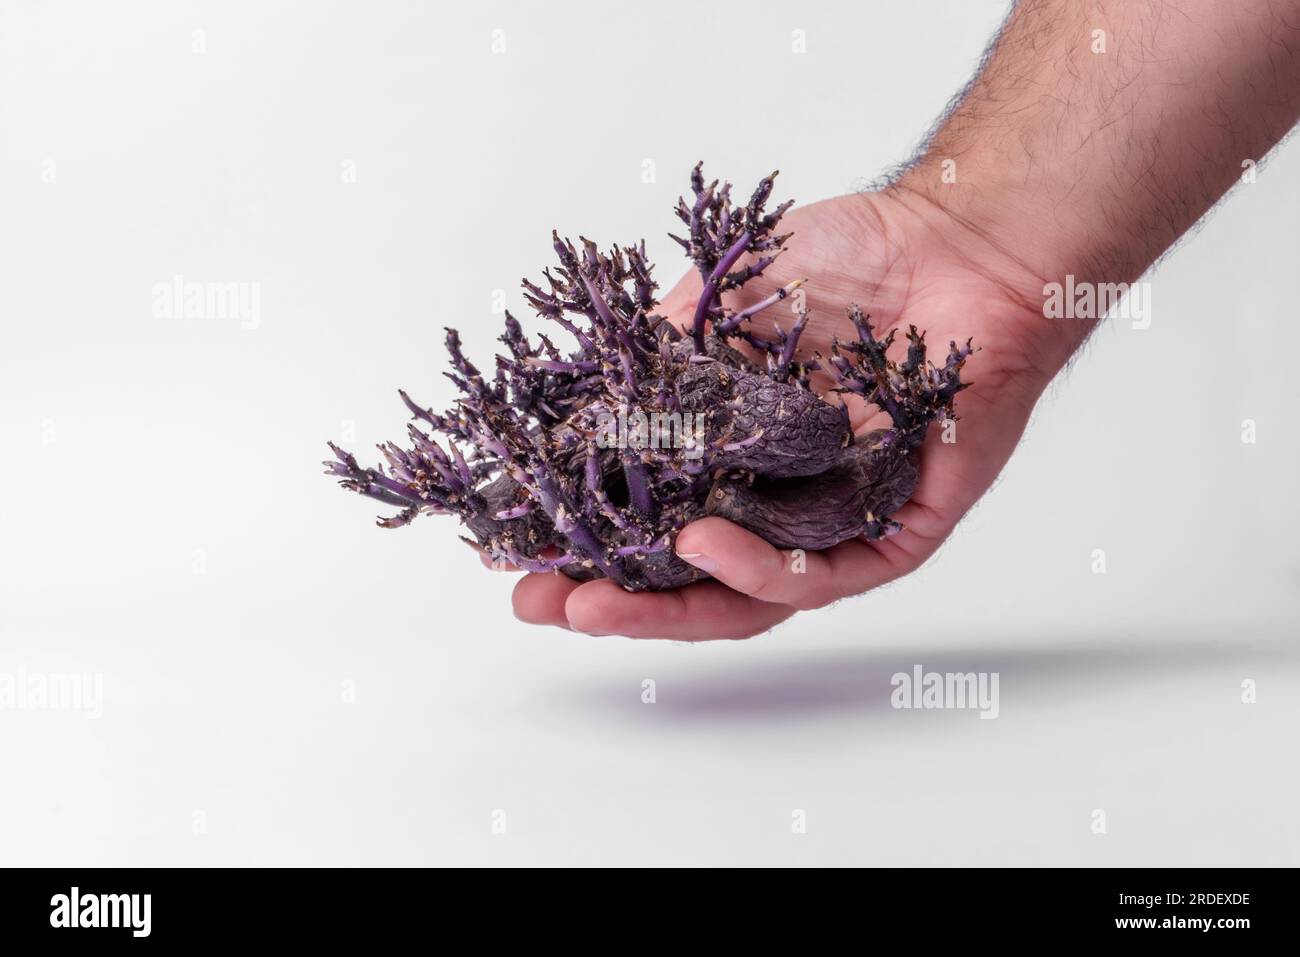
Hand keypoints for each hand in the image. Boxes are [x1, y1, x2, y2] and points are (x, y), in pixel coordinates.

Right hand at [505, 187, 1076, 637]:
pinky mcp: (899, 529)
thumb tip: (575, 410)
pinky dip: (758, 567)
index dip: (589, 542)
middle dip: (612, 600)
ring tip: (596, 603)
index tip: (514, 554)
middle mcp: (783, 498)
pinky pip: (825, 572)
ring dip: (668, 608)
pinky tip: (701, 543)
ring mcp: (836, 519)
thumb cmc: (849, 264)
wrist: (953, 241)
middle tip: (540, 606)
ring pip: (749, 597)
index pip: (654, 519)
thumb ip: (659, 364)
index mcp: (740, 455)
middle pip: (690, 579)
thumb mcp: (717, 307)